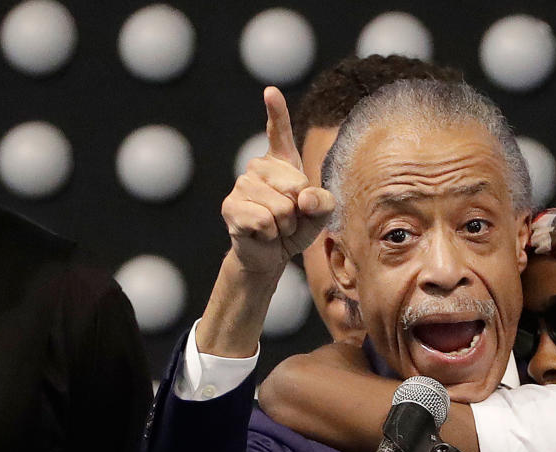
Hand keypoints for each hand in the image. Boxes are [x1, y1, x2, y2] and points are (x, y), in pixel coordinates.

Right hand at [220, 86, 333, 275]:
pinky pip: (264, 221)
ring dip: (285, 225)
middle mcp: (258, 167)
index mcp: (281, 162)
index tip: (271, 92)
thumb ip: (324, 202)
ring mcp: (241, 185)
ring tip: (276, 227)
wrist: (271, 254)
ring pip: (281, 207)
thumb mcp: (321, 214)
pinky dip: (271, 234)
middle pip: (295, 186)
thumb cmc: (296, 228)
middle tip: (289, 219)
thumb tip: (303, 198)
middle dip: (299, 211)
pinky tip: (262, 234)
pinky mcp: (231, 206)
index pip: (279, 131)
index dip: (276, 111)